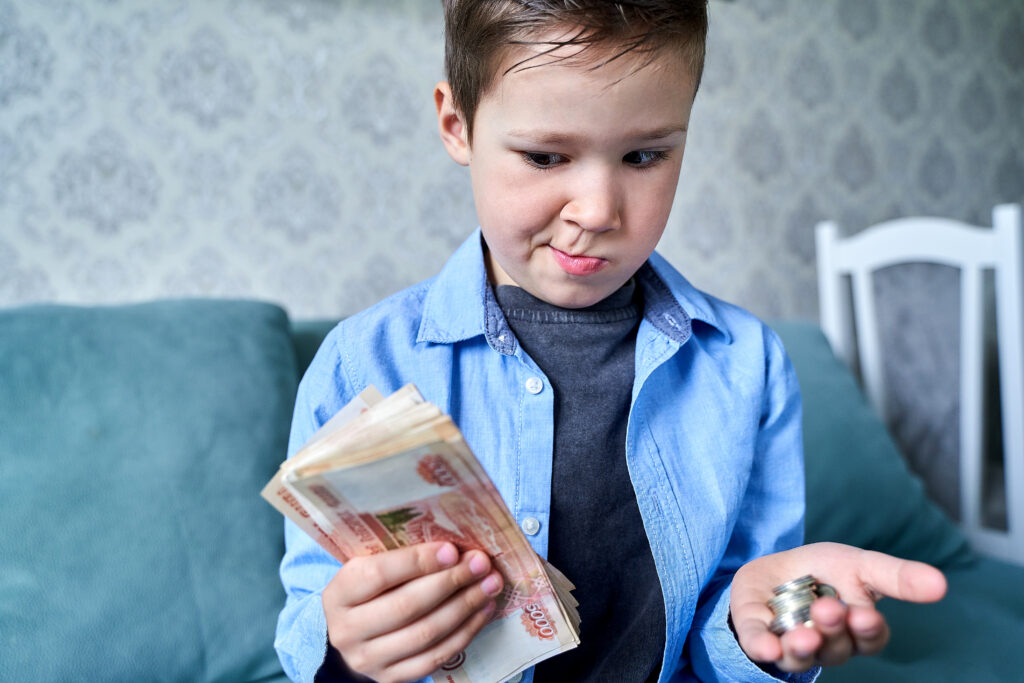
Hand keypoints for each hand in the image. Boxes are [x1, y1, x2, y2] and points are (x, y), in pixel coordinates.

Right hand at [321, 541, 503, 682]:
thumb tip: (456, 548)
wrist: (353, 636)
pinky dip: (464, 632)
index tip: (452, 550)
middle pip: (406, 606)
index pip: (379, 574)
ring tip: (489, 585)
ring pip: (425, 633)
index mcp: (338, 594)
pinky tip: (482, 611)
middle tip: (480, 565)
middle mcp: (346, 630)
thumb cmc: (370, 592)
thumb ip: (401, 559)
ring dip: (464, 607)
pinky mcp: (391, 678)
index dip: (418, 562)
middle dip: (450, 582)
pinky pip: (435, 657)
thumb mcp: (369, 569)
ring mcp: (367, 659)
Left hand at [730, 542, 946, 672]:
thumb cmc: (825, 571)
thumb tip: (941, 584)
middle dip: (833, 628)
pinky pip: (759, 646)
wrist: (777, 567)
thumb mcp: (861, 565)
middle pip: (836, 647)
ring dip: (802, 647)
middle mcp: (825, 644)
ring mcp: (789, 643)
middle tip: (828, 608)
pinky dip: (762, 647)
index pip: (869, 638)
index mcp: (855, 630)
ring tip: (802, 634)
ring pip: (800, 655)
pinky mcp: (757, 635)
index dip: (868, 630)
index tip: (865, 614)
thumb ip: (896, 577)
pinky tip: (766, 648)